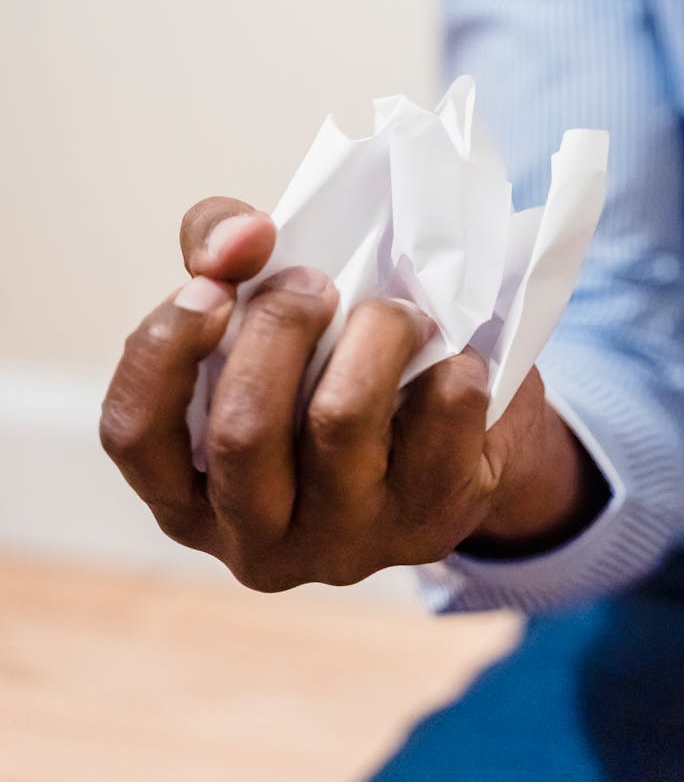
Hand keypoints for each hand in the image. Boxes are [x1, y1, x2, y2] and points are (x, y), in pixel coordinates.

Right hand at [100, 198, 604, 589]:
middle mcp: (256, 542)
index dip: (163, 347)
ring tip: (393, 311)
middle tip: (316, 284)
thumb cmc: (321, 366)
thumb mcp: (254, 307)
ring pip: (342, 421)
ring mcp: (345, 543)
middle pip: (243, 430)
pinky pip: (443, 413)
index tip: (214, 289)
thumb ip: (218, 247)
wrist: (441, 438)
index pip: (135, 434)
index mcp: (189, 496)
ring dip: (375, 332)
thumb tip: (244, 238)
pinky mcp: (432, 524)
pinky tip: (443, 357)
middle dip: (280, 326)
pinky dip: (449, 360)